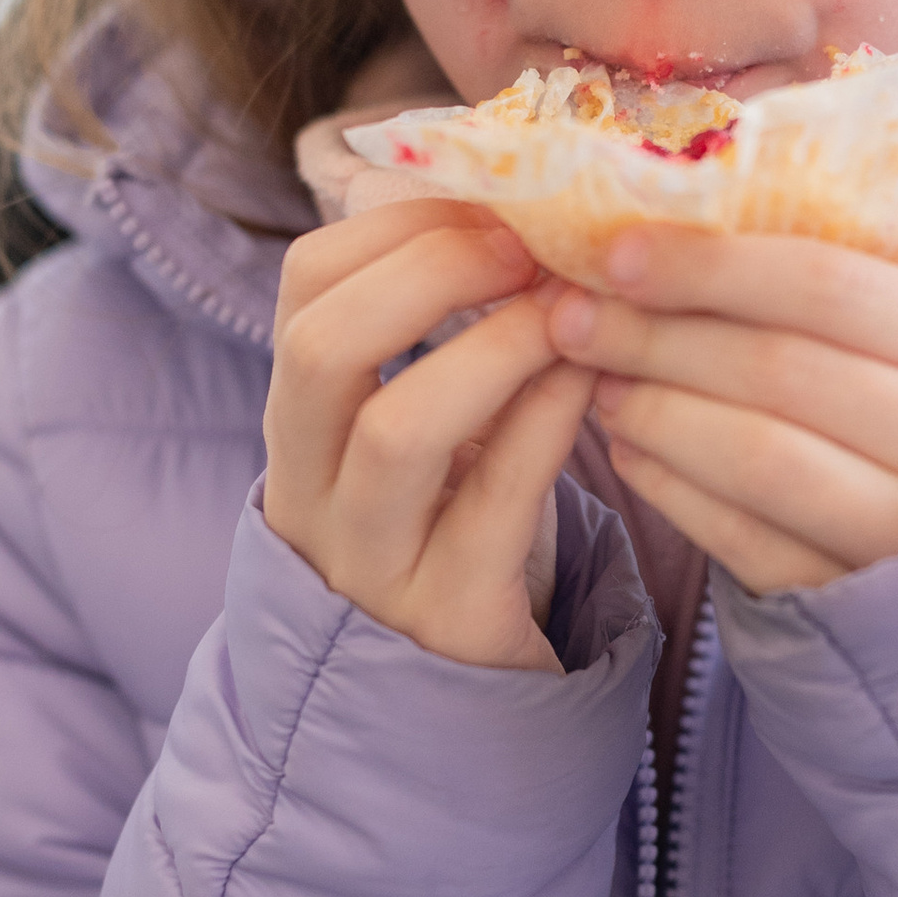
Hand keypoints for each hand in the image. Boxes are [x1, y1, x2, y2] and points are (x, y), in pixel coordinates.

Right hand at [263, 203, 593, 672]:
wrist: (464, 704)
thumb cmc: (460, 528)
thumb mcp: (429, 430)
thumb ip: (444, 333)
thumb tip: (507, 193)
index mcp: (302, 425)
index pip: (303, 288)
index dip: (394, 224)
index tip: (489, 202)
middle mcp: (313, 490)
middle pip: (321, 347)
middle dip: (431, 272)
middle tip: (527, 246)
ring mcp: (373, 562)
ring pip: (400, 432)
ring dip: (495, 348)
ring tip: (568, 311)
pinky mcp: (450, 618)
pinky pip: (495, 505)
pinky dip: (547, 424)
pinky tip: (595, 379)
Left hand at [544, 230, 897, 595]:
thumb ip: (821, 296)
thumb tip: (662, 243)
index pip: (829, 286)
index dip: (711, 265)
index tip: (619, 254)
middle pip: (780, 370)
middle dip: (657, 337)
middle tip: (574, 317)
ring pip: (756, 458)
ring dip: (655, 411)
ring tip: (599, 379)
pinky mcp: (858, 600)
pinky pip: (742, 540)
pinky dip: (670, 488)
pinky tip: (628, 449)